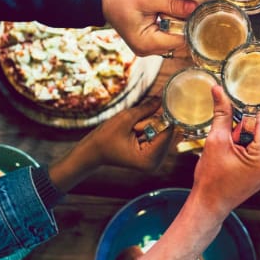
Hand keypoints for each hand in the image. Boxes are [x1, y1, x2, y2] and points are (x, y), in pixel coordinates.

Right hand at [49, 97, 173, 192]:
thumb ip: (147, 108)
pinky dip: (147, 128)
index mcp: (149, 159)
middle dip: (150, 123)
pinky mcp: (152, 154)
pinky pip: (157, 134)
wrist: (93, 151)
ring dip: (148, 125)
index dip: (159, 118)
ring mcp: (155, 159)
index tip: (144, 117)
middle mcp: (155, 163)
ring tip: (131, 132)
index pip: (167, 132)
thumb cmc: (104, 138)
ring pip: (162, 131)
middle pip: (166, 132)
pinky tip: (134, 133)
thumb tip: (163, 96)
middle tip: (132, 128)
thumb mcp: (125, 119)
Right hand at [101, 0, 195, 55]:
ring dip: (174, 23)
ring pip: (174, 38)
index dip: (188, 24)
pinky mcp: (147, 42)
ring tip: (161, 9)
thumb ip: (173, 4)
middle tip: (170, 6)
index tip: (187, 9)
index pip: (181, 40)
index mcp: (147, 43)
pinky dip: (168, 24)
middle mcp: (147, 50)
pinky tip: (159, 14)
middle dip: (180, 23)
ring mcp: (147, 48)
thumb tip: (194, 8)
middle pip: (179, 41)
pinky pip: (166, 36)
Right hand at [191, 86, 259, 217]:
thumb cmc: (211, 178)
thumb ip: (222, 113)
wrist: (211, 203)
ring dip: (249, 135)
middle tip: (231, 142)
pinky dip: (253, 143)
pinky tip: (240, 154)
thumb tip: (218, 89)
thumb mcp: (216, 140)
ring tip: (234, 151)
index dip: (243, 117)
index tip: (230, 124)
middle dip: (246, 127)